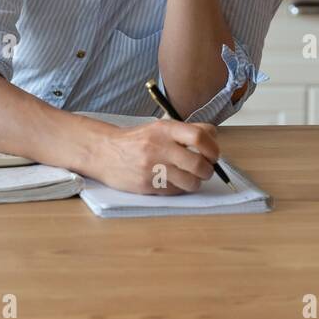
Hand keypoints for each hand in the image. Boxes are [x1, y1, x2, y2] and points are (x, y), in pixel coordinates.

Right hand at [89, 119, 220, 194]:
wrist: (104, 152)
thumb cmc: (137, 140)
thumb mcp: (159, 127)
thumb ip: (186, 131)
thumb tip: (214, 137)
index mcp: (165, 129)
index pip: (199, 136)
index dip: (212, 148)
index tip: (213, 154)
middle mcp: (159, 147)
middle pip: (198, 164)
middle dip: (208, 170)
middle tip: (206, 170)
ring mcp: (153, 168)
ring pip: (190, 182)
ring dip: (195, 182)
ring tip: (189, 177)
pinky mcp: (147, 185)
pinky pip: (176, 191)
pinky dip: (180, 188)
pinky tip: (172, 181)